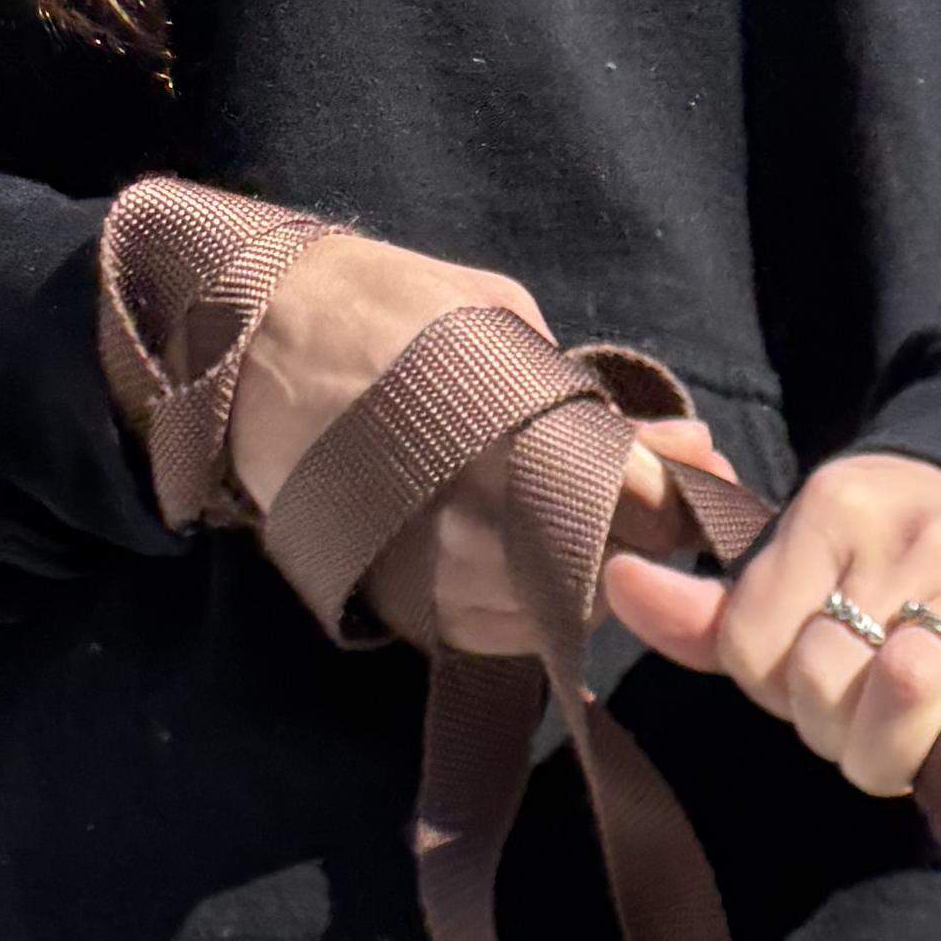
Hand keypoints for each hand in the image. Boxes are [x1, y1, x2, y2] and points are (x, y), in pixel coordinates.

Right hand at [193, 226, 707, 659]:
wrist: (239, 345)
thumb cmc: (371, 307)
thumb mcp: (488, 315)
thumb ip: (586, 392)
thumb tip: (683, 449)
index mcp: (504, 438)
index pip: (637, 498)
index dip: (684, 497)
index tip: (701, 482)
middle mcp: (476, 525)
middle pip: (610, 565)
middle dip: (643, 536)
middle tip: (650, 503)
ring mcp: (442, 581)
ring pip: (569, 610)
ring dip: (592, 572)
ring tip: (581, 515)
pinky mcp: (416, 615)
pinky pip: (515, 633)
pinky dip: (542, 601)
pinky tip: (533, 551)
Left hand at [607, 454, 940, 793]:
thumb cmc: (890, 568)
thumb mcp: (799, 567)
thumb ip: (710, 606)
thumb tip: (617, 584)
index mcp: (840, 504)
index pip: (752, 642)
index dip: (772, 680)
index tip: (813, 664)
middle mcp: (914, 540)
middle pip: (817, 686)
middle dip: (827, 718)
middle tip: (860, 700)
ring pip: (884, 720)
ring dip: (878, 750)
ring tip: (898, 722)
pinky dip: (934, 765)